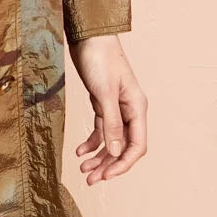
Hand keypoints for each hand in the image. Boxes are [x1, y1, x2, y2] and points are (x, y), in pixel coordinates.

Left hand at [72, 33, 147, 183]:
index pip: (137, 145)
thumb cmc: (100, 59)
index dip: (123, 164)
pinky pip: (101, 130)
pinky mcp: (102, 104)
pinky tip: (80, 152)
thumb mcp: (104, 93)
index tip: (106, 176)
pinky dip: (91, 142)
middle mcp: (130, 111)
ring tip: (83, 170)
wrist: (89, 36)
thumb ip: (111, 123)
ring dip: (99, 157)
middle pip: (124, 147)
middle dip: (109, 165)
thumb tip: (116, 151)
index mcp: (137, 108)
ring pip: (111, 141)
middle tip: (91, 180)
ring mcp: (116, 108)